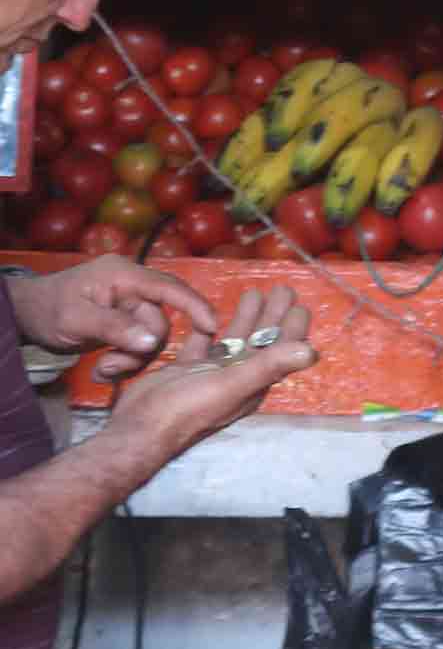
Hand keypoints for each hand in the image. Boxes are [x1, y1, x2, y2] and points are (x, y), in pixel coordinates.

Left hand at [8, 256, 218, 380]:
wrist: (26, 315)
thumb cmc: (48, 309)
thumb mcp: (76, 319)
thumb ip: (115, 328)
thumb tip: (151, 342)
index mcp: (125, 276)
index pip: (169, 288)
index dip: (194, 305)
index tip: (211, 327)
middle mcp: (133, 288)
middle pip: (159, 321)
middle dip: (140, 350)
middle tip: (110, 368)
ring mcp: (129, 306)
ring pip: (150, 338)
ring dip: (130, 360)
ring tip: (103, 372)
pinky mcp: (125, 324)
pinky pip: (139, 345)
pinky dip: (124, 361)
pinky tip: (102, 372)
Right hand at [106, 284, 314, 468]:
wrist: (139, 427)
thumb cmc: (188, 409)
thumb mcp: (232, 385)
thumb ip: (269, 366)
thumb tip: (312, 352)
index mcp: (253, 382)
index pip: (279, 351)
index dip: (291, 329)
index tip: (300, 304)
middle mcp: (237, 377)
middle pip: (260, 341)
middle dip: (272, 315)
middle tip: (282, 288)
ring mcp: (211, 373)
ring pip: (235, 340)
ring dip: (246, 317)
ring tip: (254, 292)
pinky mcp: (187, 369)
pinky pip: (204, 344)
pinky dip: (210, 328)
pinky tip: (213, 314)